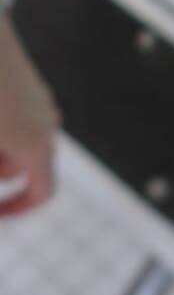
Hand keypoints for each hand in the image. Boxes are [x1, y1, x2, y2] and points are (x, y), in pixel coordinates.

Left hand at [0, 19, 59, 217]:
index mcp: (38, 144)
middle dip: (0, 175)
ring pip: (22, 141)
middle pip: (29, 166)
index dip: (17, 209)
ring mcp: (40, 100)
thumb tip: (1, 179)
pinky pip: (18, 119)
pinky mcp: (28, 85)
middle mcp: (47, 123)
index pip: (43, 191)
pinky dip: (1, 130)